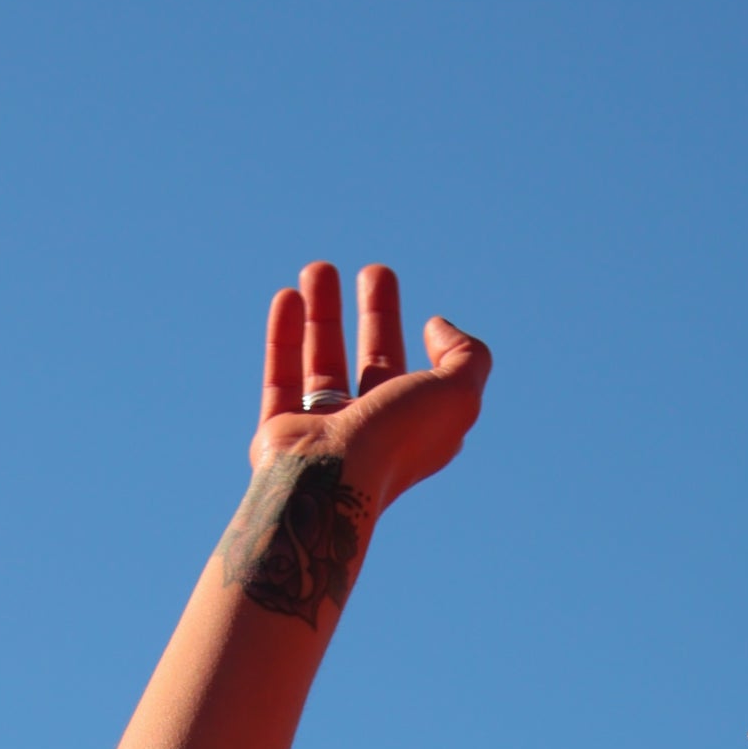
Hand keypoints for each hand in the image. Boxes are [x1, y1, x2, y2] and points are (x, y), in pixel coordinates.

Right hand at [250, 261, 490, 511]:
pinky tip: (287, 298)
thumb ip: (466, 355)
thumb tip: (435, 326)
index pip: (426, 384)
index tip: (427, 323)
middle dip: (375, 316)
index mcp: (416, 431)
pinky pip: (280, 377)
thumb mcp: (458, 394)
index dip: (434, 352)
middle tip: (372, 272)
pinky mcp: (280, 431)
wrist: (329, 479)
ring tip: (317, 269)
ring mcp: (324, 434)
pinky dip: (284, 338)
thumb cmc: (395, 438)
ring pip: (324, 364)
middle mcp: (371, 433)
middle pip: (375, 364)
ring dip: (322, 315)